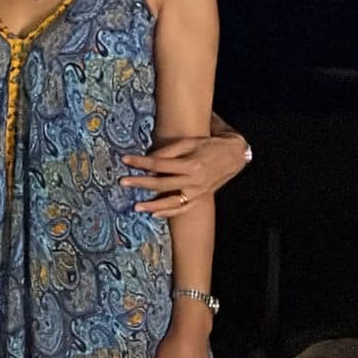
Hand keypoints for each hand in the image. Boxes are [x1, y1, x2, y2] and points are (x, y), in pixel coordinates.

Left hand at [121, 134, 247, 217]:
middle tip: (122, 182)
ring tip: (135, 206)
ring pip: (172, 202)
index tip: (125, 160)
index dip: (140, 162)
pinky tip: (154, 214)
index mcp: (191, 164)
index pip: (159, 164)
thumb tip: (148, 159)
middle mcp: (194, 180)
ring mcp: (198, 192)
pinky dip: (168, 212)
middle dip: (140, 183)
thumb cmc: (210, 145)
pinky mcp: (201, 198)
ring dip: (152, 205)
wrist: (234, 155)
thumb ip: (169, 151)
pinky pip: (183, 209)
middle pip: (162, 184)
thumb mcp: (190, 142)